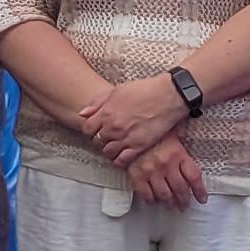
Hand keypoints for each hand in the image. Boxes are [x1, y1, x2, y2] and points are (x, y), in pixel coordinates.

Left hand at [72, 75, 188, 166]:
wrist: (167, 96)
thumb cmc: (144, 90)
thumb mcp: (117, 91)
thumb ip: (97, 103)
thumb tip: (82, 113)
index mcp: (106, 112)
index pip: (87, 129)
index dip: (90, 130)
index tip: (96, 129)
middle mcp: (113, 127)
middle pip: (97, 141)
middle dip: (100, 140)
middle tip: (107, 137)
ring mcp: (125, 138)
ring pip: (108, 152)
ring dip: (109, 150)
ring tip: (115, 146)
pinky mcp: (138, 146)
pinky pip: (122, 160)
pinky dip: (119, 160)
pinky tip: (123, 154)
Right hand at [124, 137, 207, 207]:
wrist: (131, 130)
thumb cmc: (154, 134)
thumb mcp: (174, 137)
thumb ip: (182, 154)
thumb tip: (192, 170)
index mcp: (178, 154)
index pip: (194, 178)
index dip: (200, 191)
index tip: (202, 199)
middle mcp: (167, 164)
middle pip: (180, 189)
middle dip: (184, 200)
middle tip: (184, 204)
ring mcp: (151, 171)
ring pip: (165, 195)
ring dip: (169, 203)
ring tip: (171, 205)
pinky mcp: (137, 176)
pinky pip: (146, 195)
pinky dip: (151, 200)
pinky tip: (154, 201)